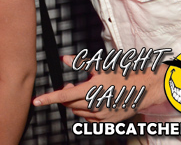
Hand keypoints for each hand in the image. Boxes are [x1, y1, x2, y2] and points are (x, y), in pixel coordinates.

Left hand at [32, 55, 165, 121]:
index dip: (48, 98)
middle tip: (71, 84)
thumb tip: (63, 58)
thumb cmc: (123, 74)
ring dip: (74, 102)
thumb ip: (80, 63)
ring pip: (77, 111)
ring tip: (84, 90)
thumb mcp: (101, 65)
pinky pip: (88, 118)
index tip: (36, 101)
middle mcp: (95, 105)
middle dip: (65, 95)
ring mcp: (102, 115)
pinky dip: (84, 109)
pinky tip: (91, 100)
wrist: (145, 88)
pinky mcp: (107, 121)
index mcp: (92, 90)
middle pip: (68, 103)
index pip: (63, 95)